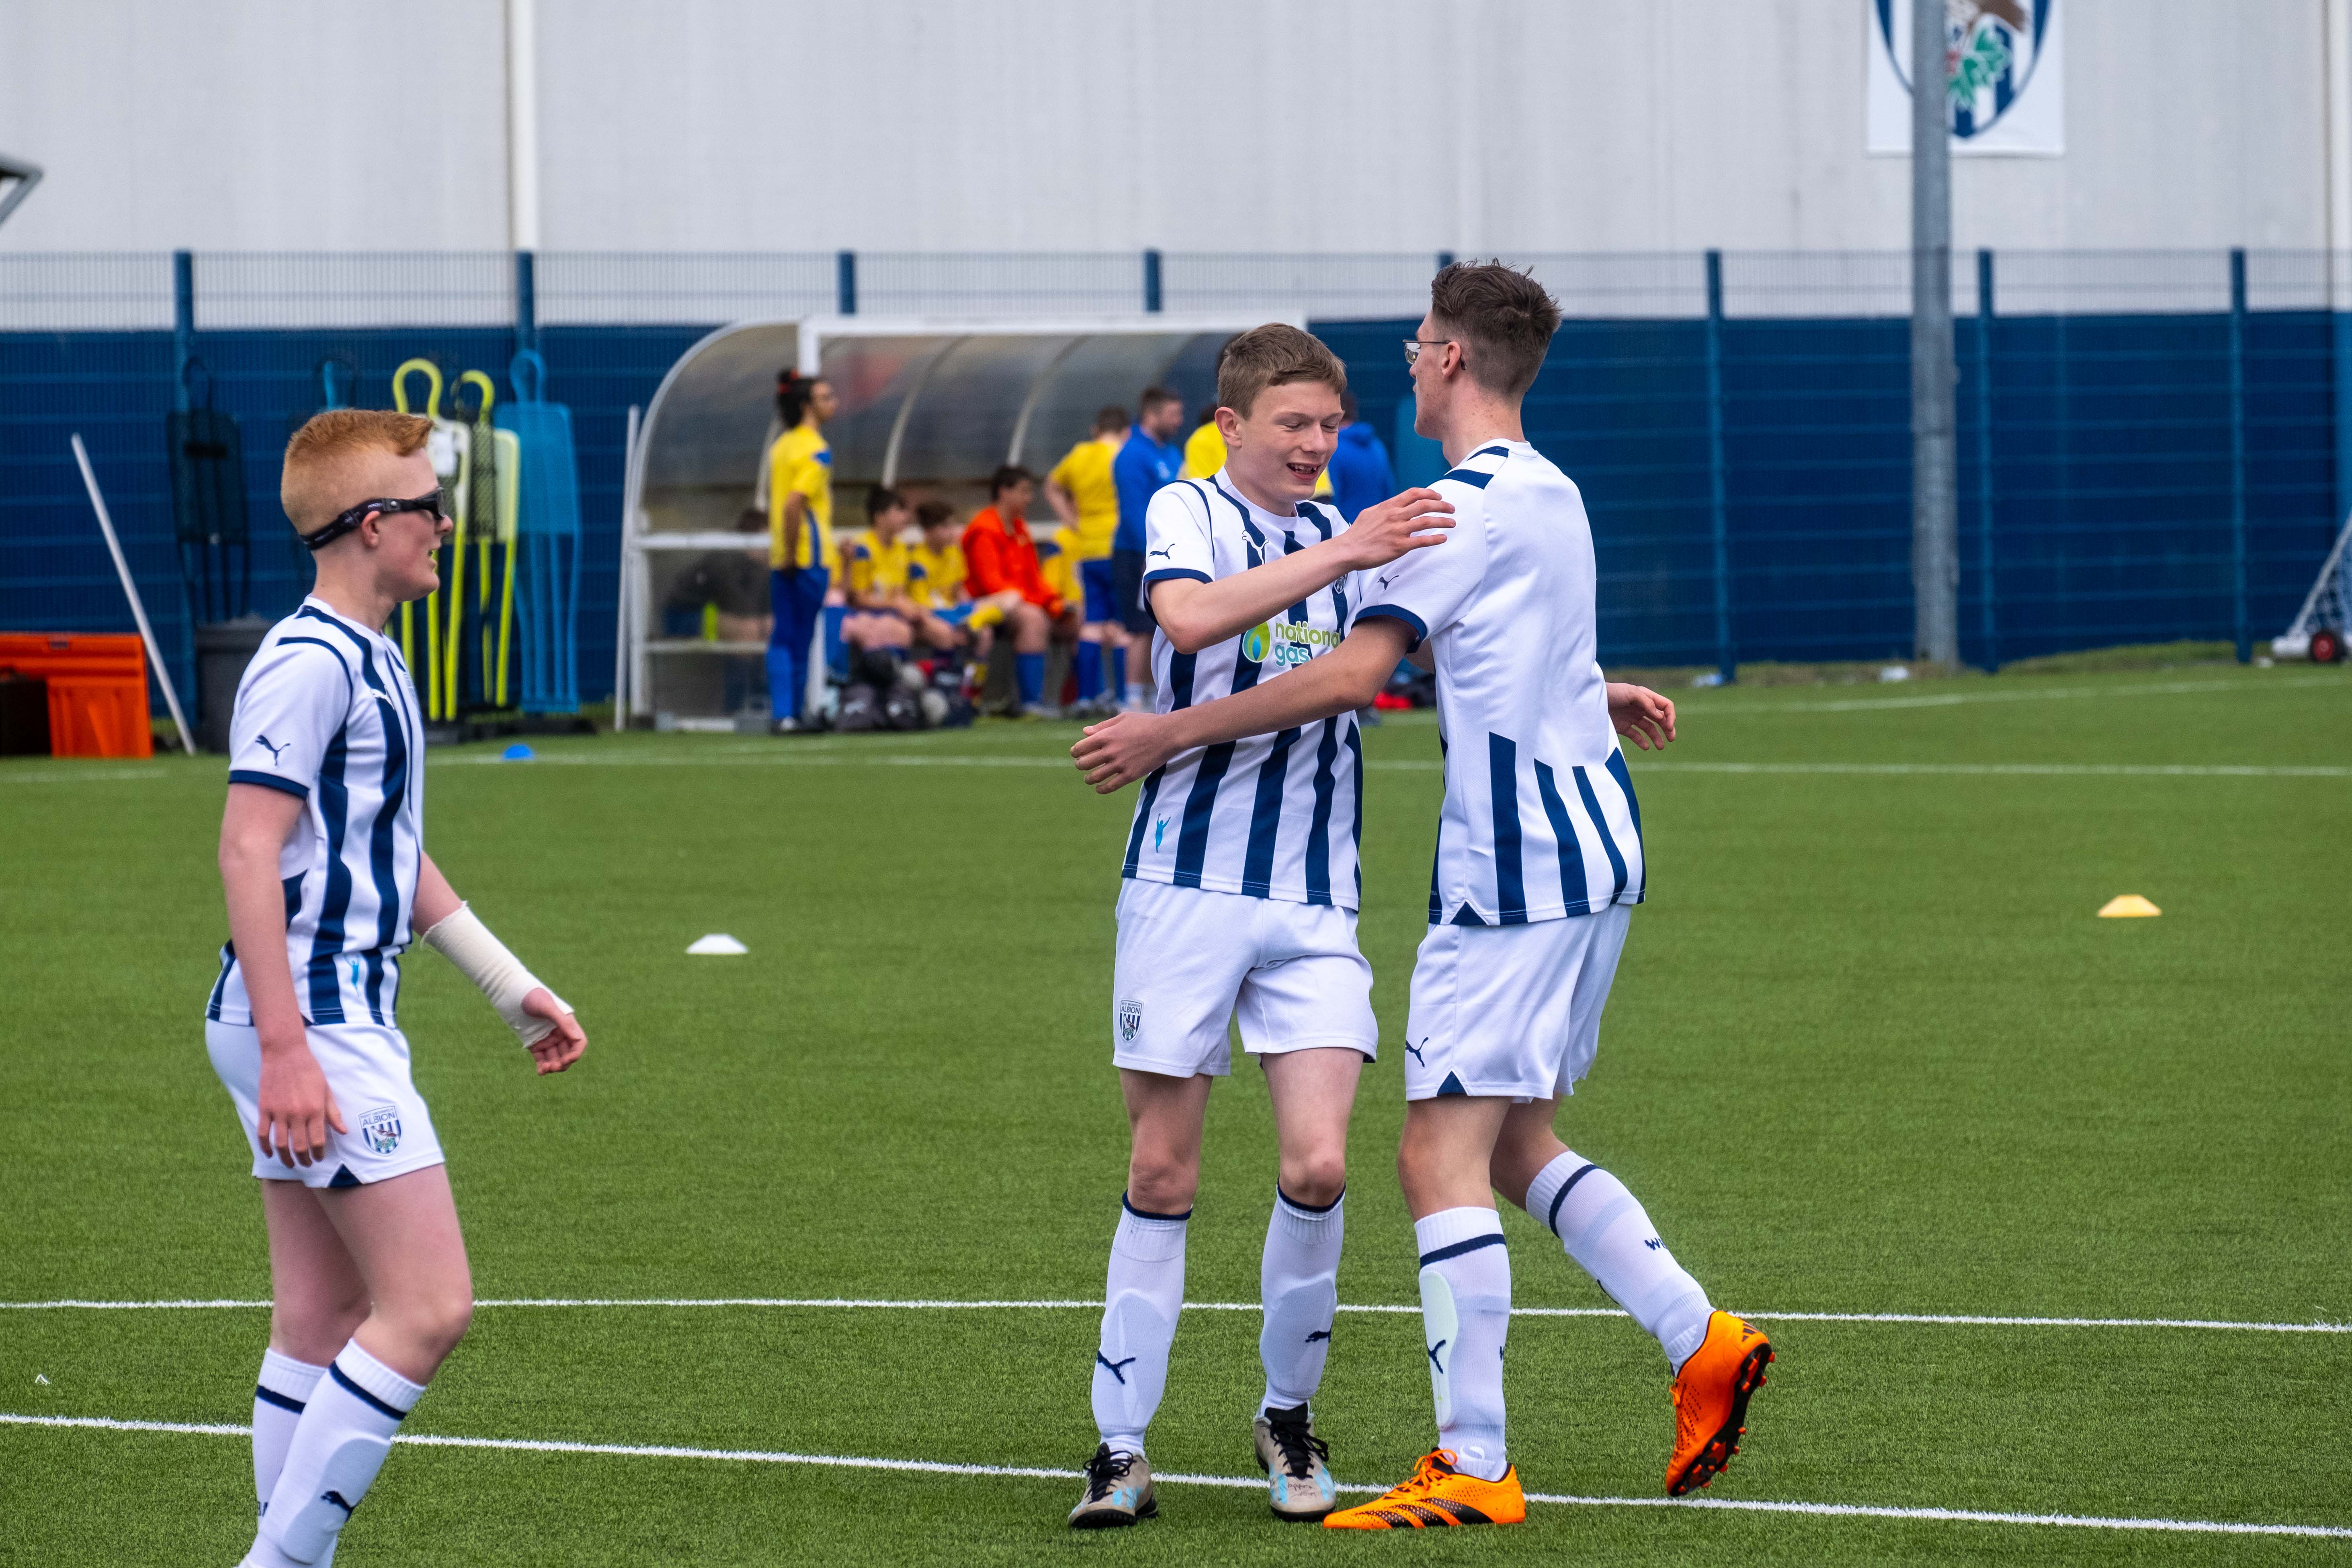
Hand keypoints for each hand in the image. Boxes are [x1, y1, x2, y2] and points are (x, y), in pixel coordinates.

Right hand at [255, 1034, 344, 1166]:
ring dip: (285, 1158)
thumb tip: (343, 1131)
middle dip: (304, 1159)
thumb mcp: (326, 1090)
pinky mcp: (264, 1108)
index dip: (319, 1153)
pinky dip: (265, 1147)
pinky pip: (263, 1134)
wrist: (285, 1053)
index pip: (318, 1141)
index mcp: (315, 1110)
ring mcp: (279, 1112)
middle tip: (306, 1164)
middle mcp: (297, 1114)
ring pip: (280, 1144)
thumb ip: (333, 1113)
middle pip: (299, 1146)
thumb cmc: (309, 1070)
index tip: (319, 1158)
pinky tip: (269, 1153)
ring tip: (290, 1163)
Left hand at [521, 988, 585, 1074]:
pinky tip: (540, 1071)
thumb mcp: (548, 1006)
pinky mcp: (535, 1044)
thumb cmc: (532, 995)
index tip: (566, 1060)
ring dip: (553, 1066)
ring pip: (555, 1059)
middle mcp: (559, 1034)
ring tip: (545, 1069)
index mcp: (567, 1024)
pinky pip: (541, 1059)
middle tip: (553, 1067)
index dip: (575, 1054)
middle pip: (567, 1054)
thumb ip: (563, 1022)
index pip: (578, 1043)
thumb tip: (577, 1039)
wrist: (513, 993)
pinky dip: (542, 1067)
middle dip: (563, 1063)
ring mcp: (547, 1040)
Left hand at [1072, 711, 1180, 792]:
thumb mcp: (1123, 718)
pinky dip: (1101, 789)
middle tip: (1082, 765)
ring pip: (1095, 777)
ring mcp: (1120, 764)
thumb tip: (1085, 732)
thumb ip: (1103, 726)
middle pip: (1084, 763)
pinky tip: (1099, 789)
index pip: (1080, 748)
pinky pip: (1111, 786)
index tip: (1077, 753)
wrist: (1168, 734)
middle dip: (1080, 765)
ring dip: (1088, 779)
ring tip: (1088, 779)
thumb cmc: (1146, 723)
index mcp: (1106, 736)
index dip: (1075, 752)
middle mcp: (1110, 751)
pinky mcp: (1130, 775)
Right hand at [1341, 488, 1453, 569]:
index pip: (1413, 494)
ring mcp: (1398, 531)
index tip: (1439, 497)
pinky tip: (1443, 538)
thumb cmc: (1357, 533)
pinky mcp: (1399, 546)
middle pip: (1425, 505)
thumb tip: (1395, 506)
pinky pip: (1422, 541)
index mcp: (1388, 506)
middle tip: (1451, 509)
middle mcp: (1395, 515)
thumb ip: (1385, 508)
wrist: (1348, 550)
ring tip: (1453, 523)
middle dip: (1442, 505)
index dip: (1429, 494)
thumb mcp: (1370, 513)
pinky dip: (1435, 539)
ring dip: (1443, 521)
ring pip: (1427, 521)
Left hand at [1607, 682, 1675, 750]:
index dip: (1670, 716)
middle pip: (1660, 718)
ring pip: (1649, 728)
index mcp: (1645, 697)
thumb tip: (1661, 717)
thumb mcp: (1631, 693)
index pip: (1665, 706)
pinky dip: (1641, 742)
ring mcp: (1632, 717)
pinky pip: (1635, 735)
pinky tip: (1646, 747)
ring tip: (1660, 747)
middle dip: (1668, 728)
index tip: (1668, 726)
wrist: (1590, 701)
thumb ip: (1647, 703)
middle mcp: (1641, 707)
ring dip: (1656, 737)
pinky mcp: (1622, 727)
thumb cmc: (1611, 693)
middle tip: (1671, 738)